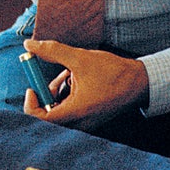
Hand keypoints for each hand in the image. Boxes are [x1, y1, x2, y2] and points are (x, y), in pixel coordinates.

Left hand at [21, 38, 148, 129]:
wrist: (140, 83)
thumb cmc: (113, 72)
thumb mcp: (79, 58)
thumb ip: (52, 51)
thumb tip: (29, 45)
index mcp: (76, 112)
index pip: (40, 119)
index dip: (30, 104)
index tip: (32, 88)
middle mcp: (79, 123)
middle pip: (48, 115)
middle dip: (46, 94)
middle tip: (54, 76)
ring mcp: (85, 123)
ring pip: (58, 113)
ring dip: (57, 93)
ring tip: (68, 74)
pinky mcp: (89, 120)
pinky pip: (69, 112)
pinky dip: (66, 97)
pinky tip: (76, 81)